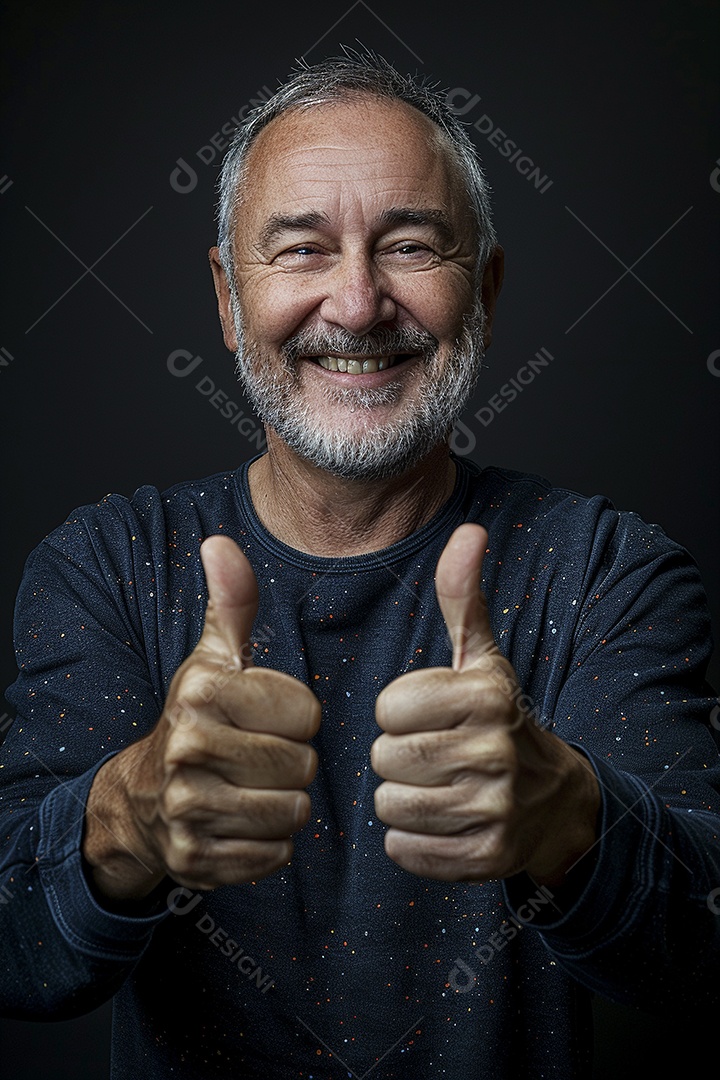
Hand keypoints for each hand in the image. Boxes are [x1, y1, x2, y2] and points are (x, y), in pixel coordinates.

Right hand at [83, 536, 319, 898]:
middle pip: (303, 766)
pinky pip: (275, 856)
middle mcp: (188, 749)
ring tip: (252, 787)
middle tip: (260, 756)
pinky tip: (240, 822)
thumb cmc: (197, 718)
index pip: (308, 715)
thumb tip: (221, 542)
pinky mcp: (196, 859)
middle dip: (293, 764)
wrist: (142, 798)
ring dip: (284, 804)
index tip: (268, 718)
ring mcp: (187, 809)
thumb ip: (233, 602)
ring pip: (293, 813)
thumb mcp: (214, 657)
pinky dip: (268, 844)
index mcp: (202, 692)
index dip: (298, 718)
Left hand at [371, 524, 598, 884]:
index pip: (387, 708)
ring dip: (401, 800)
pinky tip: (441, 822)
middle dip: (394, 757)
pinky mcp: (488, 857)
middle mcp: (497, 751)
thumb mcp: (482, 658)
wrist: (554, 798)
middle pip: (385, 759)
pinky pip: (405, 851)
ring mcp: (496, 808)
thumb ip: (463, 598)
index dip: (396, 713)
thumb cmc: (497, 719)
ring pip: (391, 807)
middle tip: (428, 754)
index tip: (424, 715)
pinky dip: (411, 841)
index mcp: (488, 695)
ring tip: (436, 787)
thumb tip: (468, 531)